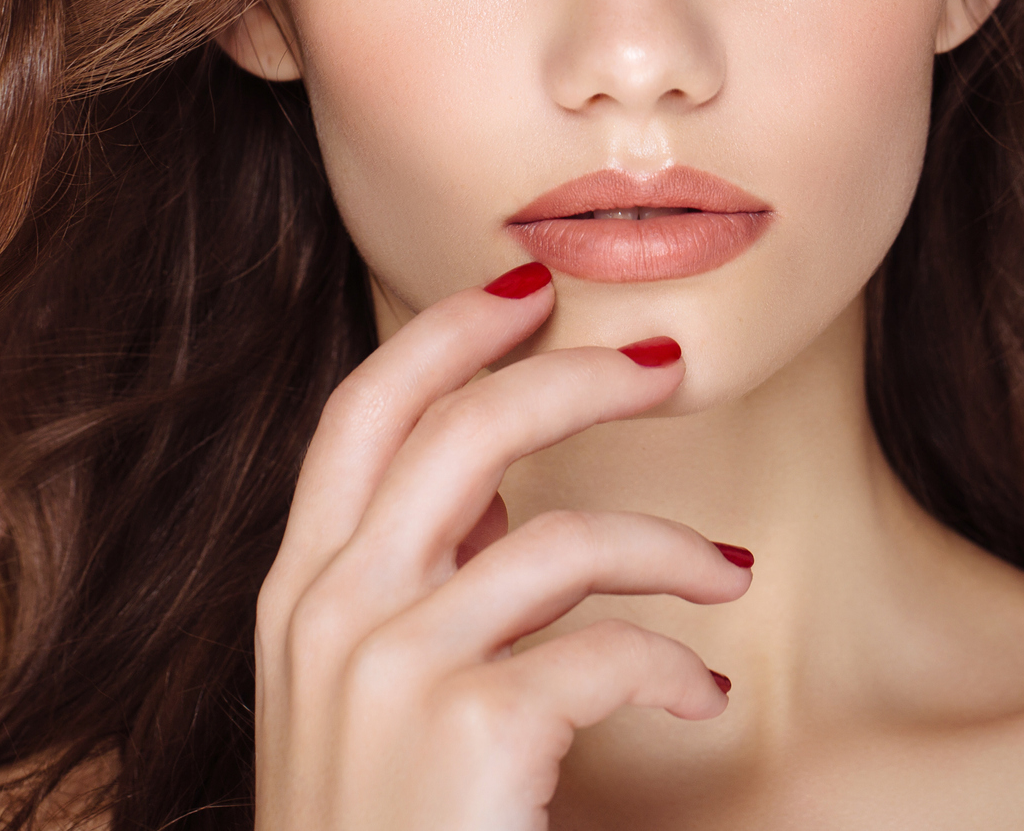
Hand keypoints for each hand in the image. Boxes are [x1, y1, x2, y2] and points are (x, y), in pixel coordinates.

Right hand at [253, 263, 751, 830]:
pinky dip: (671, 663)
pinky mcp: (471, 728)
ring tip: (727, 570)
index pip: (359, 413)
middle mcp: (328, 610)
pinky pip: (605, 649)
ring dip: (664, 542)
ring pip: (555, 534)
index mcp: (296, 593)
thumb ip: (400, 598)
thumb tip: (489, 514)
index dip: (445, 335)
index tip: (524, 295)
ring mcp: (390, 666)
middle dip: (569, 374)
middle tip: (659, 365)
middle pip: (456, 428)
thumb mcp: (350, 706)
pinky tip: (699, 693)